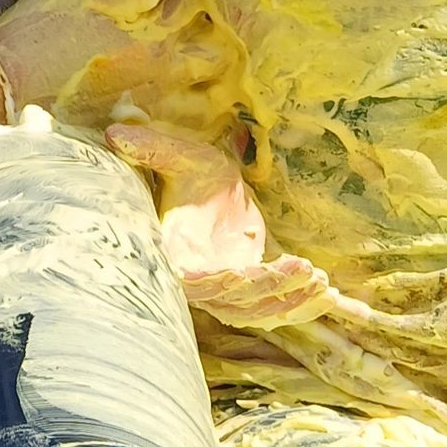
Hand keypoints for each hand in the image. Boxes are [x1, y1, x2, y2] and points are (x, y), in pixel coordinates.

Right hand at [0, 0, 239, 121]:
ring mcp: (157, 110)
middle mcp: (167, 71)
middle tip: (196, 31)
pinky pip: (190, 135)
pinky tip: (185, 114)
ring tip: (200, 76)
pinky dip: (196, 122)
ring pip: (212, 97)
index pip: (196, 2)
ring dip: (213, 83)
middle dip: (213, 39)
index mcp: (156, 30)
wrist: (3, 97)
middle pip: (217, 54)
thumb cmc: (38, 34)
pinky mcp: (141, 138)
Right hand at [106, 120, 336, 328]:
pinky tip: (331, 296)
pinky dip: (302, 307)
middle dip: (269, 289)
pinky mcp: (252, 293)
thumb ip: (152, 150)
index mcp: (179, 252)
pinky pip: (275, 310)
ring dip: (290, 301)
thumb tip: (115, 135)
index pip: (193, 278)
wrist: (213, 192)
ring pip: (257, 311)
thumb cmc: (195, 175)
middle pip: (233, 300)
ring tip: (320, 281)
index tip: (241, 272)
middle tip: (303, 269)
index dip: (215, 281)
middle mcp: (202, 280)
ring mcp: (228, 292)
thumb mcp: (181, 157)